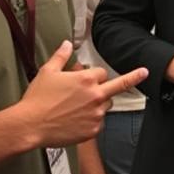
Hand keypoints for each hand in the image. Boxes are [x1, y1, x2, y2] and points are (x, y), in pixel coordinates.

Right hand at [19, 41, 147, 146]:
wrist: (30, 125)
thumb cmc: (37, 99)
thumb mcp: (47, 72)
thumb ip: (61, 56)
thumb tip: (67, 44)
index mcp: (87, 79)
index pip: (103, 73)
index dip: (96, 74)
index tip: (92, 77)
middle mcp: (96, 96)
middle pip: (115, 87)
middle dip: (122, 82)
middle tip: (144, 72)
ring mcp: (96, 114)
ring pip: (106, 106)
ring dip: (99, 104)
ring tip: (79, 107)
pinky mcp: (93, 130)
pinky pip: (99, 123)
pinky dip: (92, 121)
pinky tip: (77, 120)